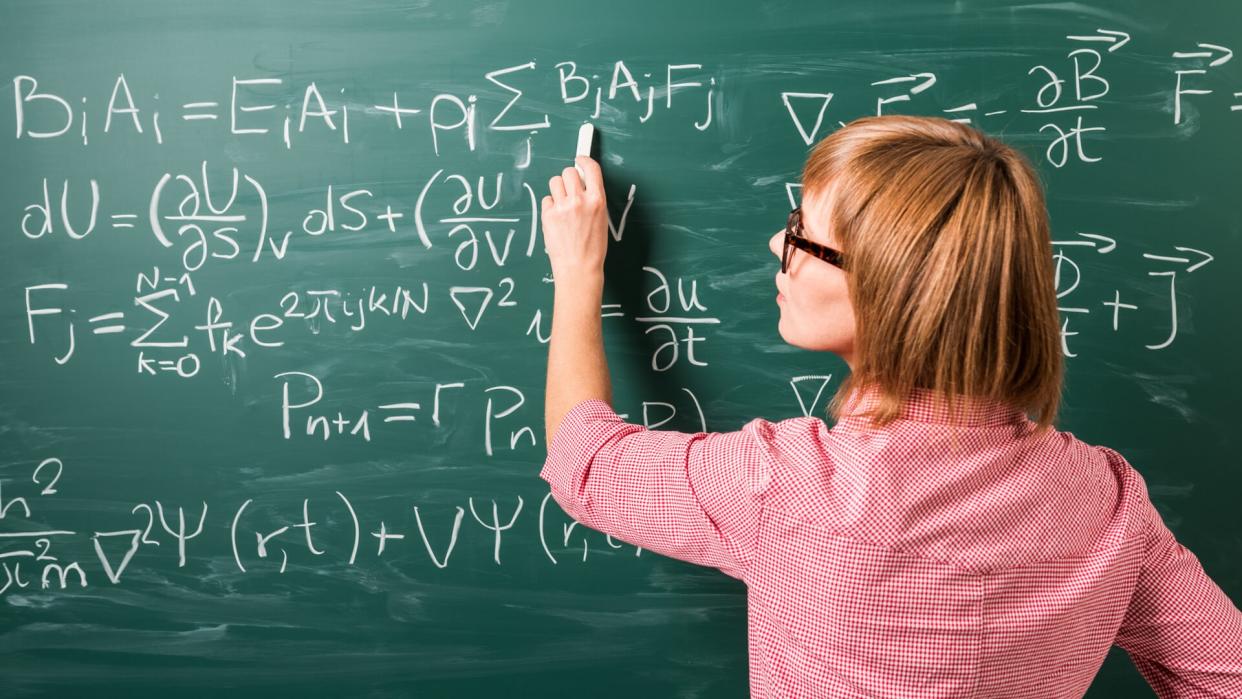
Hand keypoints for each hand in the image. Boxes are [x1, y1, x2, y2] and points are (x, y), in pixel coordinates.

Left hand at [542, 155, 607, 280]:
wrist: (579, 268)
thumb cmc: (593, 248)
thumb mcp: (601, 219)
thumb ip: (592, 199)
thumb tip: (583, 184)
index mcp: (597, 200)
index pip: (591, 168)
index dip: (584, 160)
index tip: (579, 159)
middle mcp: (580, 200)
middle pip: (568, 172)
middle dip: (569, 178)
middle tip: (570, 190)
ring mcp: (562, 207)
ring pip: (555, 182)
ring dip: (558, 190)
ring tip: (563, 205)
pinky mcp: (548, 215)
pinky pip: (547, 199)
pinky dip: (551, 206)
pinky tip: (557, 219)